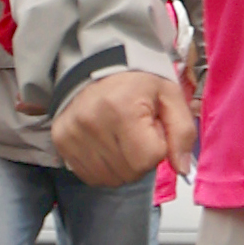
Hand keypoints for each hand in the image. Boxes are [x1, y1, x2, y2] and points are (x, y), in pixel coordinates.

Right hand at [54, 66, 196, 188]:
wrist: (98, 66)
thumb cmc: (137, 82)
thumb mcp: (170, 96)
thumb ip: (182, 131)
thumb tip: (183, 169)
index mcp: (122, 109)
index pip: (148, 158)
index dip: (158, 146)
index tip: (152, 128)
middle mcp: (92, 124)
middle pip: (130, 172)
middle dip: (141, 158)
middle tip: (137, 134)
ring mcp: (72, 135)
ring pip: (111, 179)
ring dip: (123, 166)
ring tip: (122, 139)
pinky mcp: (60, 142)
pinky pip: (90, 176)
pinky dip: (104, 168)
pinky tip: (106, 145)